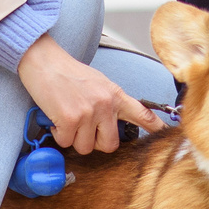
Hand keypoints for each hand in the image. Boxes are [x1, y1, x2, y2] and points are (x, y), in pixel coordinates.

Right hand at [15, 37, 163, 155]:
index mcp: (115, 95)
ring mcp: (89, 112)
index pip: (141, 113)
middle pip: (109, 145)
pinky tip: (56, 119)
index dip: (154, 127)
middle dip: (94, 142)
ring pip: (85, 147)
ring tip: (67, 119)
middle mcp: (106, 104)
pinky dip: (59, 134)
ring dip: (73, 138)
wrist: (44, 61)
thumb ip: (109, 102)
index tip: (165, 134)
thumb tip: (113, 122)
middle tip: (83, 128)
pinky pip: (66, 142)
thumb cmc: (68, 73)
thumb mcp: (98, 84)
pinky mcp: (70, 119)